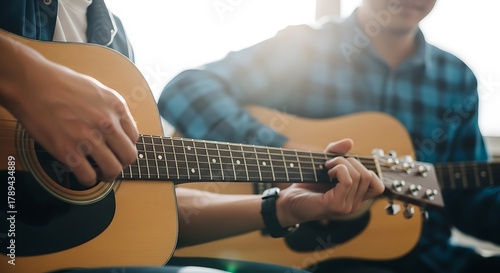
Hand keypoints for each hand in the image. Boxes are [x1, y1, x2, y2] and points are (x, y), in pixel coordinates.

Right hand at [0, 35, 138, 186]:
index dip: (125, 146)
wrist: (32, 83)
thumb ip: (112, 109)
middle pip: (129, 156)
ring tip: (100, 174)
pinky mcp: (68, 150)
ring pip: (113, 170)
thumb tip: (121, 128)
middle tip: (111, 164)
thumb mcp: (98, 90)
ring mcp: (88, 138)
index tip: (116, 149)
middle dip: (122, 164)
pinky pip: (88, 176)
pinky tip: (84, 175)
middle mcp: (107, 123)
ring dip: (108, 176)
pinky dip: (88, 180)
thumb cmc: (62, 83)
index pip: (134, 138)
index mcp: (116, 107)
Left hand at [276, 138, 384, 226]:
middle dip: (350, 162)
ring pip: (359, 176)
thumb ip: (336, 152)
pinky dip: (339, 169)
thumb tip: (350, 141)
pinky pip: (348, 180)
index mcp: (355, 197)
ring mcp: (347, 206)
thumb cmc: (306, 184)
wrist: (289, 200)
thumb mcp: (323, 164)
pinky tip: (328, 172)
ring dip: (342, 163)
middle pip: (368, 175)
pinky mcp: (337, 205)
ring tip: (327, 168)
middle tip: (331, 164)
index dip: (367, 171)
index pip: (378, 186)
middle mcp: (354, 204)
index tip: (346, 166)